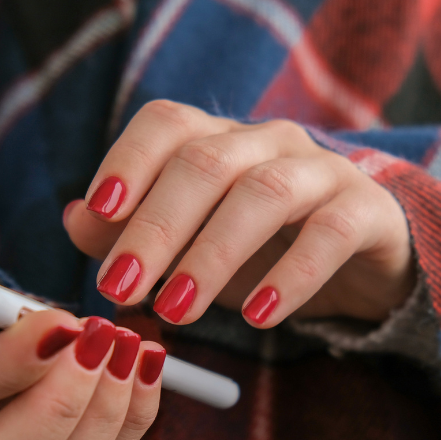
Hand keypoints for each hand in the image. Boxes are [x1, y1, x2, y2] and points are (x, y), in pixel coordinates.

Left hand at [65, 100, 414, 325]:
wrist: (359, 263)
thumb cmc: (262, 252)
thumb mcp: (191, 248)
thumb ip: (130, 233)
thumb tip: (74, 218)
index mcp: (221, 140)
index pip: (168, 124)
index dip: (128, 160)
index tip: (99, 212)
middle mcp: (269, 142)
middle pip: (206, 162)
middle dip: (156, 226)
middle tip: (121, 287)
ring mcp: (322, 170)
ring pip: (264, 193)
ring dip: (212, 254)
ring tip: (176, 308)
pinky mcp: (366, 210)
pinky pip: (329, 233)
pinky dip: (290, 275)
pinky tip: (259, 315)